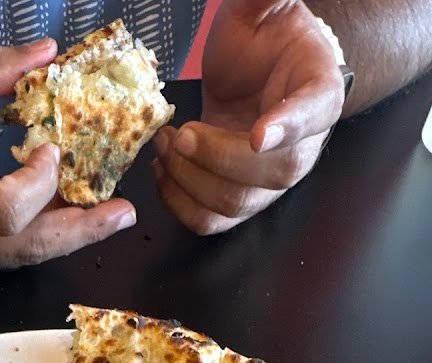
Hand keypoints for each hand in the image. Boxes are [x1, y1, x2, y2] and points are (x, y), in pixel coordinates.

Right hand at [0, 41, 135, 266]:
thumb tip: (45, 53)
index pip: (0, 210)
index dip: (39, 184)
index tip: (51, 146)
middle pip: (17, 250)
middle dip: (77, 231)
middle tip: (123, 213)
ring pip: (9, 260)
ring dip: (62, 240)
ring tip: (104, 219)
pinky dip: (32, 236)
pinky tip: (60, 216)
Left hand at [153, 0, 343, 234]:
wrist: (255, 71)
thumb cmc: (264, 42)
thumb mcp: (262, 10)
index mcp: (319, 92)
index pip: (313, 114)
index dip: (287, 128)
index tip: (258, 135)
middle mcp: (301, 147)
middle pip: (269, 173)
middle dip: (215, 157)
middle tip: (180, 134)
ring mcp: (269, 182)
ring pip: (235, 203)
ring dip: (190, 180)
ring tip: (166, 146)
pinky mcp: (237, 200)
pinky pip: (211, 220)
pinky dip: (179, 202)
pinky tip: (164, 171)